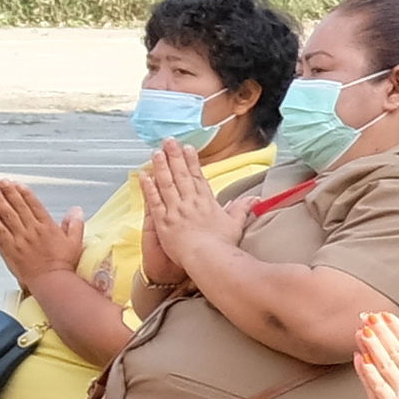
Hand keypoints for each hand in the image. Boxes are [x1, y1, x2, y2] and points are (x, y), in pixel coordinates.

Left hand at [0, 180, 84, 288]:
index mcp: (47, 227)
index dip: (23, 193)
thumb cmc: (63, 263)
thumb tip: (76, 209)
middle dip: (6, 193)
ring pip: (5, 219)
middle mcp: (31, 231)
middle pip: (17, 208)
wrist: (51, 281)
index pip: (33, 205)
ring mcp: (18, 240)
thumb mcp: (75, 241)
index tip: (15, 183)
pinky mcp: (9, 250)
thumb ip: (74, 224)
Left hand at [134, 142, 241, 270]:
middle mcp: (190, 201)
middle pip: (181, 174)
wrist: (208, 257)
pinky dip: (148, 187)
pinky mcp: (163, 220)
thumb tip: (254, 198)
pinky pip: (154, 200)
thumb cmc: (222, 244)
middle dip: (175, 156)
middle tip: (169, 141)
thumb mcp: (235, 224)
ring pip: (166, 183)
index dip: (192, 161)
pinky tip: (144, 175)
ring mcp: (175, 210)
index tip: (188, 148)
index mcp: (207, 201)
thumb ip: (242, 209)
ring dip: (161, 166)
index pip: (197, 177)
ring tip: (156, 152)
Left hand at [353, 311, 398, 398]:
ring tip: (362, 332)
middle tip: (369, 316)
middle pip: (395, 350)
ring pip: (384, 365)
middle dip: (381, 331)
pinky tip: (361, 361)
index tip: (387, 316)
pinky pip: (379, 387)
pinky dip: (369, 373)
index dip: (398, 328)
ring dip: (372, 347)